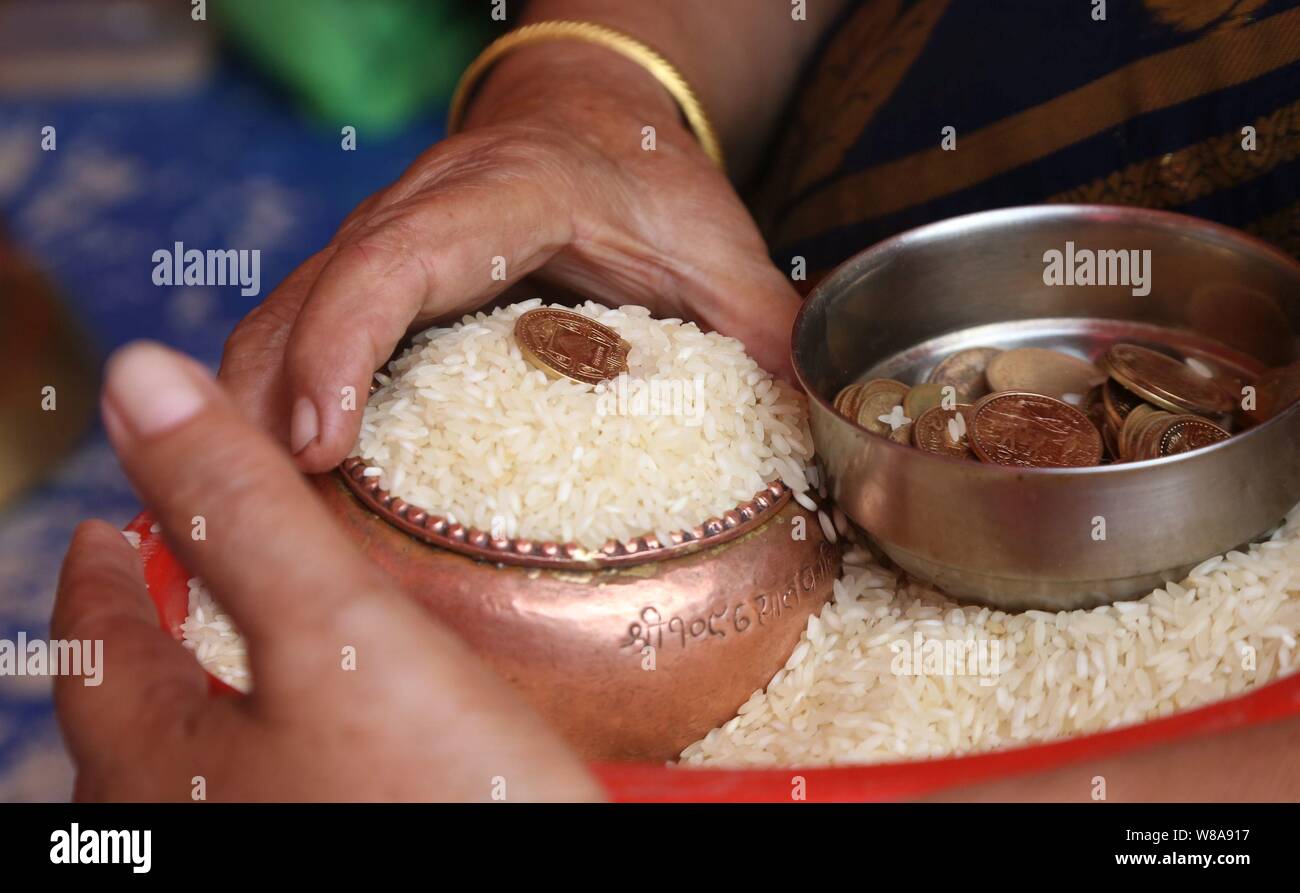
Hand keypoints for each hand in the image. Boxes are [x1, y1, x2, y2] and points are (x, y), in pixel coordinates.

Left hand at [54, 342, 601, 800]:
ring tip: (241, 663)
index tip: (104, 531)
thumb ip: (239, 508)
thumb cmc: (436, 801)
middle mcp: (188, 830)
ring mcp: (258, 847)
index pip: (98, 651)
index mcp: (163, 767)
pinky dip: (270, 755)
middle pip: (130, 725)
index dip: (99, 578)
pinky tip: (333, 751)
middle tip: (163, 586)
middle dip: (141, 644)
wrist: (533, 889)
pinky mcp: (329, 854)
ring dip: (204, 707)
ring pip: (197, 778)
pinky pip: (268, 802)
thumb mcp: (336, 632)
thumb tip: (139, 378)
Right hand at [218, 40, 801, 472]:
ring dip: (250, 411)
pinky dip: (271, 399)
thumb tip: (815, 429)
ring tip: (248, 515)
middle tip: (264, 515)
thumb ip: (765, 328)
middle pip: (307, 299)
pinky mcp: (368, 275)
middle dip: (267, 405)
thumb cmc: (648, 178)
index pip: (394, 264)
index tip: (321, 442)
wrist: (594, 112)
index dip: (344, 347)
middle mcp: (417, 214)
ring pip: (280, 316)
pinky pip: (295, 331)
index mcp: (501, 198)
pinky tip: (271, 476)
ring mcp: (380, 241)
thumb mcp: (717, 245)